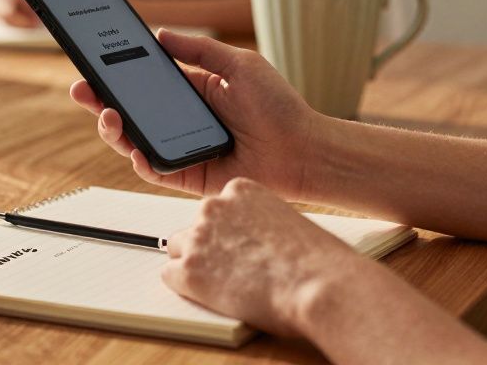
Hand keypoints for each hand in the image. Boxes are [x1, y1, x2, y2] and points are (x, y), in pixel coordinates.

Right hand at [69, 29, 319, 198]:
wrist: (303, 150)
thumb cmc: (279, 107)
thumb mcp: (238, 64)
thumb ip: (199, 50)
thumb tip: (160, 34)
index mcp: (190, 90)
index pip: (143, 80)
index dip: (115, 72)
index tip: (92, 58)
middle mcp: (179, 120)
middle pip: (129, 110)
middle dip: (100, 100)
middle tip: (81, 88)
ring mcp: (180, 148)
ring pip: (133, 141)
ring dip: (113, 129)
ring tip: (106, 115)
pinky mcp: (187, 175)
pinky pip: (154, 170)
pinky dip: (140, 160)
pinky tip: (135, 148)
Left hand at [162, 178, 358, 336]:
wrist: (316, 284)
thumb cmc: (315, 259)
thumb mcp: (287, 221)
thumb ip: (260, 222)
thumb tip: (251, 240)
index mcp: (240, 190)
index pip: (217, 208)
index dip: (227, 232)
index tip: (238, 246)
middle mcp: (213, 207)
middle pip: (194, 227)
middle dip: (208, 247)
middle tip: (230, 268)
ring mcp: (198, 238)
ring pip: (178, 250)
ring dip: (195, 265)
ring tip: (222, 284)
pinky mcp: (189, 271)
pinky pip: (170, 276)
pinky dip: (187, 287)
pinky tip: (210, 295)